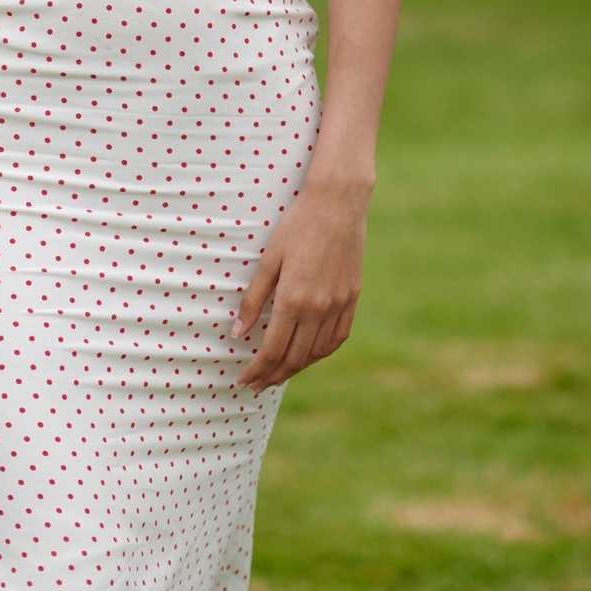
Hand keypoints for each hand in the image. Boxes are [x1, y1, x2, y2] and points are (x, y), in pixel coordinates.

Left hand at [233, 176, 367, 393]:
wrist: (338, 205)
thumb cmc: (297, 226)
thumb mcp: (269, 259)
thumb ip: (254, 299)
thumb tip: (237, 333)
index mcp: (294, 299)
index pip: (272, 350)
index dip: (256, 370)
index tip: (243, 381)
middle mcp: (318, 309)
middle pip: (294, 358)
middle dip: (272, 376)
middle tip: (255, 386)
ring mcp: (339, 306)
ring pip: (316, 353)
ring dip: (295, 368)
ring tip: (277, 375)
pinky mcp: (352, 300)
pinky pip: (336, 339)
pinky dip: (320, 353)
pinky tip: (309, 356)